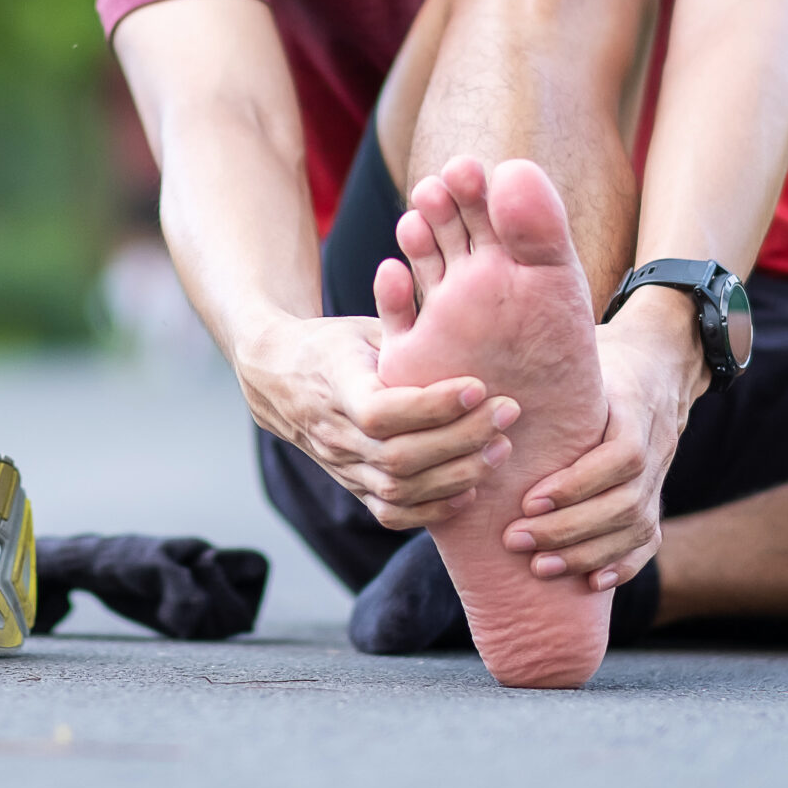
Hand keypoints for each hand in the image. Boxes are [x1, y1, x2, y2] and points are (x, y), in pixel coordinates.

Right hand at [235, 313, 517, 529]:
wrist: (279, 380)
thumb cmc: (334, 346)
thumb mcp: (362, 327)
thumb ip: (395, 317)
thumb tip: (415, 273)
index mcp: (334, 386)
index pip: (382, 411)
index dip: (432, 406)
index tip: (479, 387)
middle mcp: (333, 434)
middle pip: (398, 456)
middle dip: (461, 439)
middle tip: (508, 414)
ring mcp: (341, 467)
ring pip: (399, 489)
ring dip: (457, 474)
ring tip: (500, 448)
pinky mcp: (353, 488)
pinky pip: (392, 513)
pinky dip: (434, 509)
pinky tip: (471, 489)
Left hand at [500, 294, 703, 588]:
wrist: (660, 363)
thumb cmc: (600, 358)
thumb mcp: (579, 353)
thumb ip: (542, 368)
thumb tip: (478, 377)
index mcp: (635, 409)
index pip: (619, 457)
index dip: (578, 484)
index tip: (529, 501)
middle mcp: (657, 445)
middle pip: (624, 502)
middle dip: (569, 528)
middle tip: (516, 540)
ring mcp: (660, 476)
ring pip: (636, 526)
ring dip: (587, 552)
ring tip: (539, 566)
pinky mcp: (657, 498)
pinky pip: (650, 541)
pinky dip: (622, 565)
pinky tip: (589, 583)